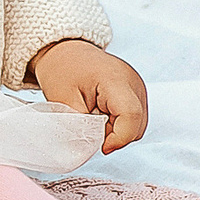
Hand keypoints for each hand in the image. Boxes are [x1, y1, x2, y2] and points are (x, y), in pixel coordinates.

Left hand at [30, 38, 148, 153]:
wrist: (66, 51)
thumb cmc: (62, 69)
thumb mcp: (63, 100)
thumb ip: (80, 126)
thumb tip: (91, 148)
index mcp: (116, 80)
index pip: (131, 116)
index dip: (118, 138)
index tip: (101, 146)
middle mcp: (133, 82)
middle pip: (137, 125)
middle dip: (115, 136)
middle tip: (91, 128)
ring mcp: (137, 87)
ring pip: (137, 125)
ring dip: (117, 130)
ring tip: (95, 118)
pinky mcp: (136, 92)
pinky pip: (134, 118)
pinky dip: (118, 123)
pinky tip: (101, 115)